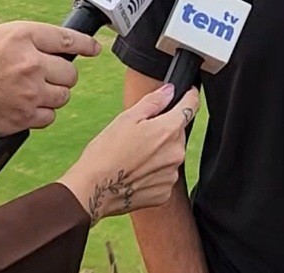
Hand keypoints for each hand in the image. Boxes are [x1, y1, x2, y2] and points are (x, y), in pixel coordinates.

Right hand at [0, 21, 100, 143]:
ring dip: (52, 98)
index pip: (67, 38)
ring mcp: (29, 91)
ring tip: (30, 96)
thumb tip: (47, 52)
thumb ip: (21, 44)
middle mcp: (30, 61)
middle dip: (61, 77)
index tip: (93, 49)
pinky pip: (49, 117)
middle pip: (70, 72)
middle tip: (45, 80)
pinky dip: (40, 116)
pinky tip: (24, 112)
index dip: (85, 45)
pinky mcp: (24, 117)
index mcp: (20, 36)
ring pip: (62, 96)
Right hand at [57, 84, 199, 223]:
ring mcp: (171, 174)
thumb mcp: (126, 118)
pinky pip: (164, 175)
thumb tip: (169, 91)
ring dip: (159, 152)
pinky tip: (136, 172)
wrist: (93, 190)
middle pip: (178, 133)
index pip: (190, 107)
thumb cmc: (105, 153)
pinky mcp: (164, 192)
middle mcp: (176, 153)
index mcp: (168, 130)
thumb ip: (153, 102)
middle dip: (164, 130)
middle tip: (139, 135)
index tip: (189, 93)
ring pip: (171, 155)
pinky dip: (154, 172)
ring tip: (134, 156)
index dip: (190, 97)